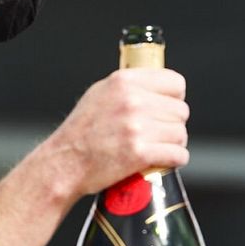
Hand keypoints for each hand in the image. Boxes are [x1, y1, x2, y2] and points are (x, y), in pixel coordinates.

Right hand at [45, 68, 189, 198]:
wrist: (64, 163)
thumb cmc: (81, 130)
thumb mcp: (100, 93)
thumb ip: (128, 86)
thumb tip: (155, 84)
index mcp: (124, 82)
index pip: (175, 82)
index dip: (175, 97)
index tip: (169, 105)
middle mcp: (133, 101)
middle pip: (180, 110)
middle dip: (173, 123)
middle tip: (160, 132)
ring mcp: (137, 127)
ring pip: (180, 133)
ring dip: (175, 142)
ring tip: (160, 146)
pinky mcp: (140, 153)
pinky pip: (178, 154)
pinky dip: (176, 159)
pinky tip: (167, 159)